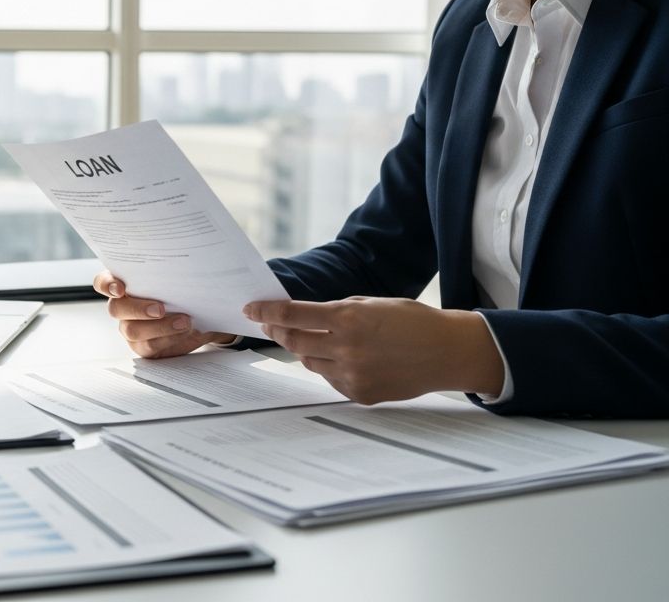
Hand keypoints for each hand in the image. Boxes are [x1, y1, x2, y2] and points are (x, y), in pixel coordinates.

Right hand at [93, 271, 238, 358]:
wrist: (199, 317)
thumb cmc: (182, 293)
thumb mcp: (177, 279)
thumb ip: (169, 273)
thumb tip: (181, 263)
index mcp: (124, 285)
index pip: (103, 283)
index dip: (107, 285)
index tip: (120, 288)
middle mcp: (123, 307)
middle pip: (115, 309)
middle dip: (138, 309)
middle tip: (160, 308)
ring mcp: (131, 328)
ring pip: (132, 330)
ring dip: (159, 326)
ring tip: (184, 321)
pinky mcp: (143, 346)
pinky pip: (149, 346)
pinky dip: (168, 338)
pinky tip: (184, 331)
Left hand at [243, 296, 505, 403]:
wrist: (447, 352)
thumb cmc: (411, 321)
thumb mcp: (371, 304)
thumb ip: (336, 311)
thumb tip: (302, 318)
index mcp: (349, 319)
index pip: (293, 316)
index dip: (266, 312)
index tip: (251, 310)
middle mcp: (347, 349)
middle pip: (293, 342)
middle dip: (278, 332)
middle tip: (272, 326)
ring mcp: (352, 375)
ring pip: (310, 362)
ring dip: (308, 350)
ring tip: (324, 341)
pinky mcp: (359, 394)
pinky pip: (330, 380)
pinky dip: (331, 368)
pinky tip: (349, 359)